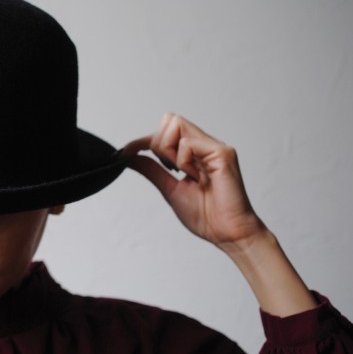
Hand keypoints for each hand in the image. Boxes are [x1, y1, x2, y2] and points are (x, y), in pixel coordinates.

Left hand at [121, 113, 264, 249]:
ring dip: (169, 151)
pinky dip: (183, 161)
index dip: (142, 140)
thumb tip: (130, 157)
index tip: (125, 153)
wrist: (228, 234)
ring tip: (185, 174)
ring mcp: (215, 147)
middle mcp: (205, 145)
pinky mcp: (222, 153)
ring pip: (176, 124)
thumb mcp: (170, 189)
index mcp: (195, 153)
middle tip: (169, 169)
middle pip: (170, 119)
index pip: (165, 130)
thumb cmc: (206, 216)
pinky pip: (188, 143)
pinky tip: (196, 177)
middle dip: (158, 143)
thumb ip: (152, 170)